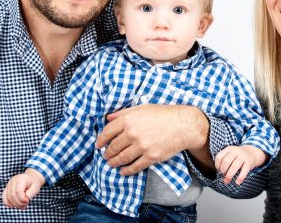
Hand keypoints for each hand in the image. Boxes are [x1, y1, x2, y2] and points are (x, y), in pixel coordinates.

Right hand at [2, 168, 45, 208]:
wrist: (31, 177)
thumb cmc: (34, 183)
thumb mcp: (36, 188)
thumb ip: (30, 194)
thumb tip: (23, 200)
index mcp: (21, 179)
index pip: (18, 191)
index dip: (22, 199)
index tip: (28, 201)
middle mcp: (13, 180)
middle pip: (12, 195)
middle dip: (19, 203)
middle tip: (25, 205)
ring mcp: (9, 184)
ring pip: (8, 197)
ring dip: (14, 204)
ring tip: (22, 206)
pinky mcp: (7, 187)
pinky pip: (4, 196)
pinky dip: (7, 203)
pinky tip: (13, 206)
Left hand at [95, 104, 210, 175]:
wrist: (183, 125)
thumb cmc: (163, 114)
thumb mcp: (142, 108)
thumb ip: (123, 113)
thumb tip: (108, 118)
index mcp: (129, 120)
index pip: (108, 132)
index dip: (100, 140)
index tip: (98, 145)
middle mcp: (133, 133)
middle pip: (113, 147)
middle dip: (107, 153)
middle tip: (105, 156)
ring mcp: (142, 146)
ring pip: (122, 158)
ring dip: (114, 163)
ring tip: (111, 164)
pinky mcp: (150, 157)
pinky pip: (135, 167)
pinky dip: (126, 171)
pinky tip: (123, 171)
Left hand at [215, 145, 267, 184]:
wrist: (252, 153)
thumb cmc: (238, 156)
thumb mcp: (231, 154)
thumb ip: (224, 160)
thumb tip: (219, 172)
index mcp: (229, 149)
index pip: (219, 156)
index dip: (217, 165)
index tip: (218, 170)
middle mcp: (236, 151)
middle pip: (226, 161)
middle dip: (223, 170)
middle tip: (223, 175)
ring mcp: (243, 156)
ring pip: (234, 166)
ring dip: (229, 175)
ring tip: (227, 181)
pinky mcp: (249, 162)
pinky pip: (244, 171)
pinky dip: (240, 178)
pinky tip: (237, 182)